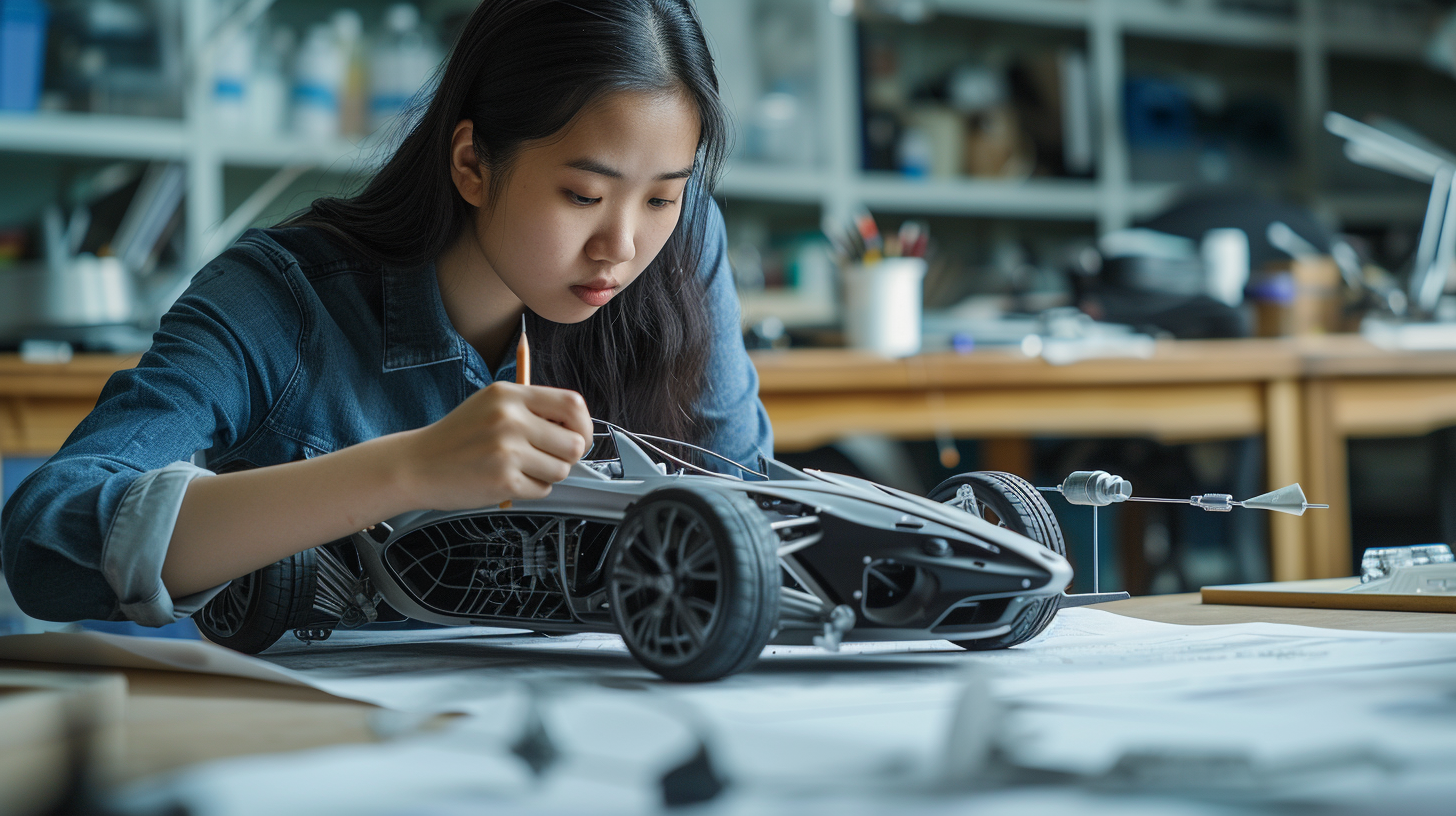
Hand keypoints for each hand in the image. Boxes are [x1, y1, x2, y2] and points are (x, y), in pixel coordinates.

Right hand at [399, 382, 592, 510]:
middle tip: (547, 458)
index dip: (583, 425)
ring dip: (547, 475)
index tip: (577, 436)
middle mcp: (509, 419)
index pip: (572, 404)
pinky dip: (531, 490)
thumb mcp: (491, 405)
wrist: (416, 465)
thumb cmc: (456, 438)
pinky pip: (542, 490)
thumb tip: (575, 425)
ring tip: (521, 468)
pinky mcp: (504, 480)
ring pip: (561, 470)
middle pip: (573, 443)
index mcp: (509, 395)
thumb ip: (531, 408)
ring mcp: (507, 451)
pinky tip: (508, 481)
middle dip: (567, 456)